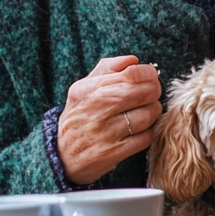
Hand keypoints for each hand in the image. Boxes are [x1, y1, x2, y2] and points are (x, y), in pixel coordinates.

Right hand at [58, 55, 161, 184]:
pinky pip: (145, 137)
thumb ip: (107, 69)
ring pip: (147, 115)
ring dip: (153, 112)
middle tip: (152, 94)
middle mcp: (95, 109)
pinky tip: (140, 130)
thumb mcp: (83, 89)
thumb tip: (132, 60)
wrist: (60, 155)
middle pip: (143, 93)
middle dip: (154, 92)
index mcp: (88, 90)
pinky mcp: (113, 153)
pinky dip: (148, 132)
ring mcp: (104, 132)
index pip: (130, 74)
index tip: (150, 76)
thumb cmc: (78, 118)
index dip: (148, 73)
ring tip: (145, 112)